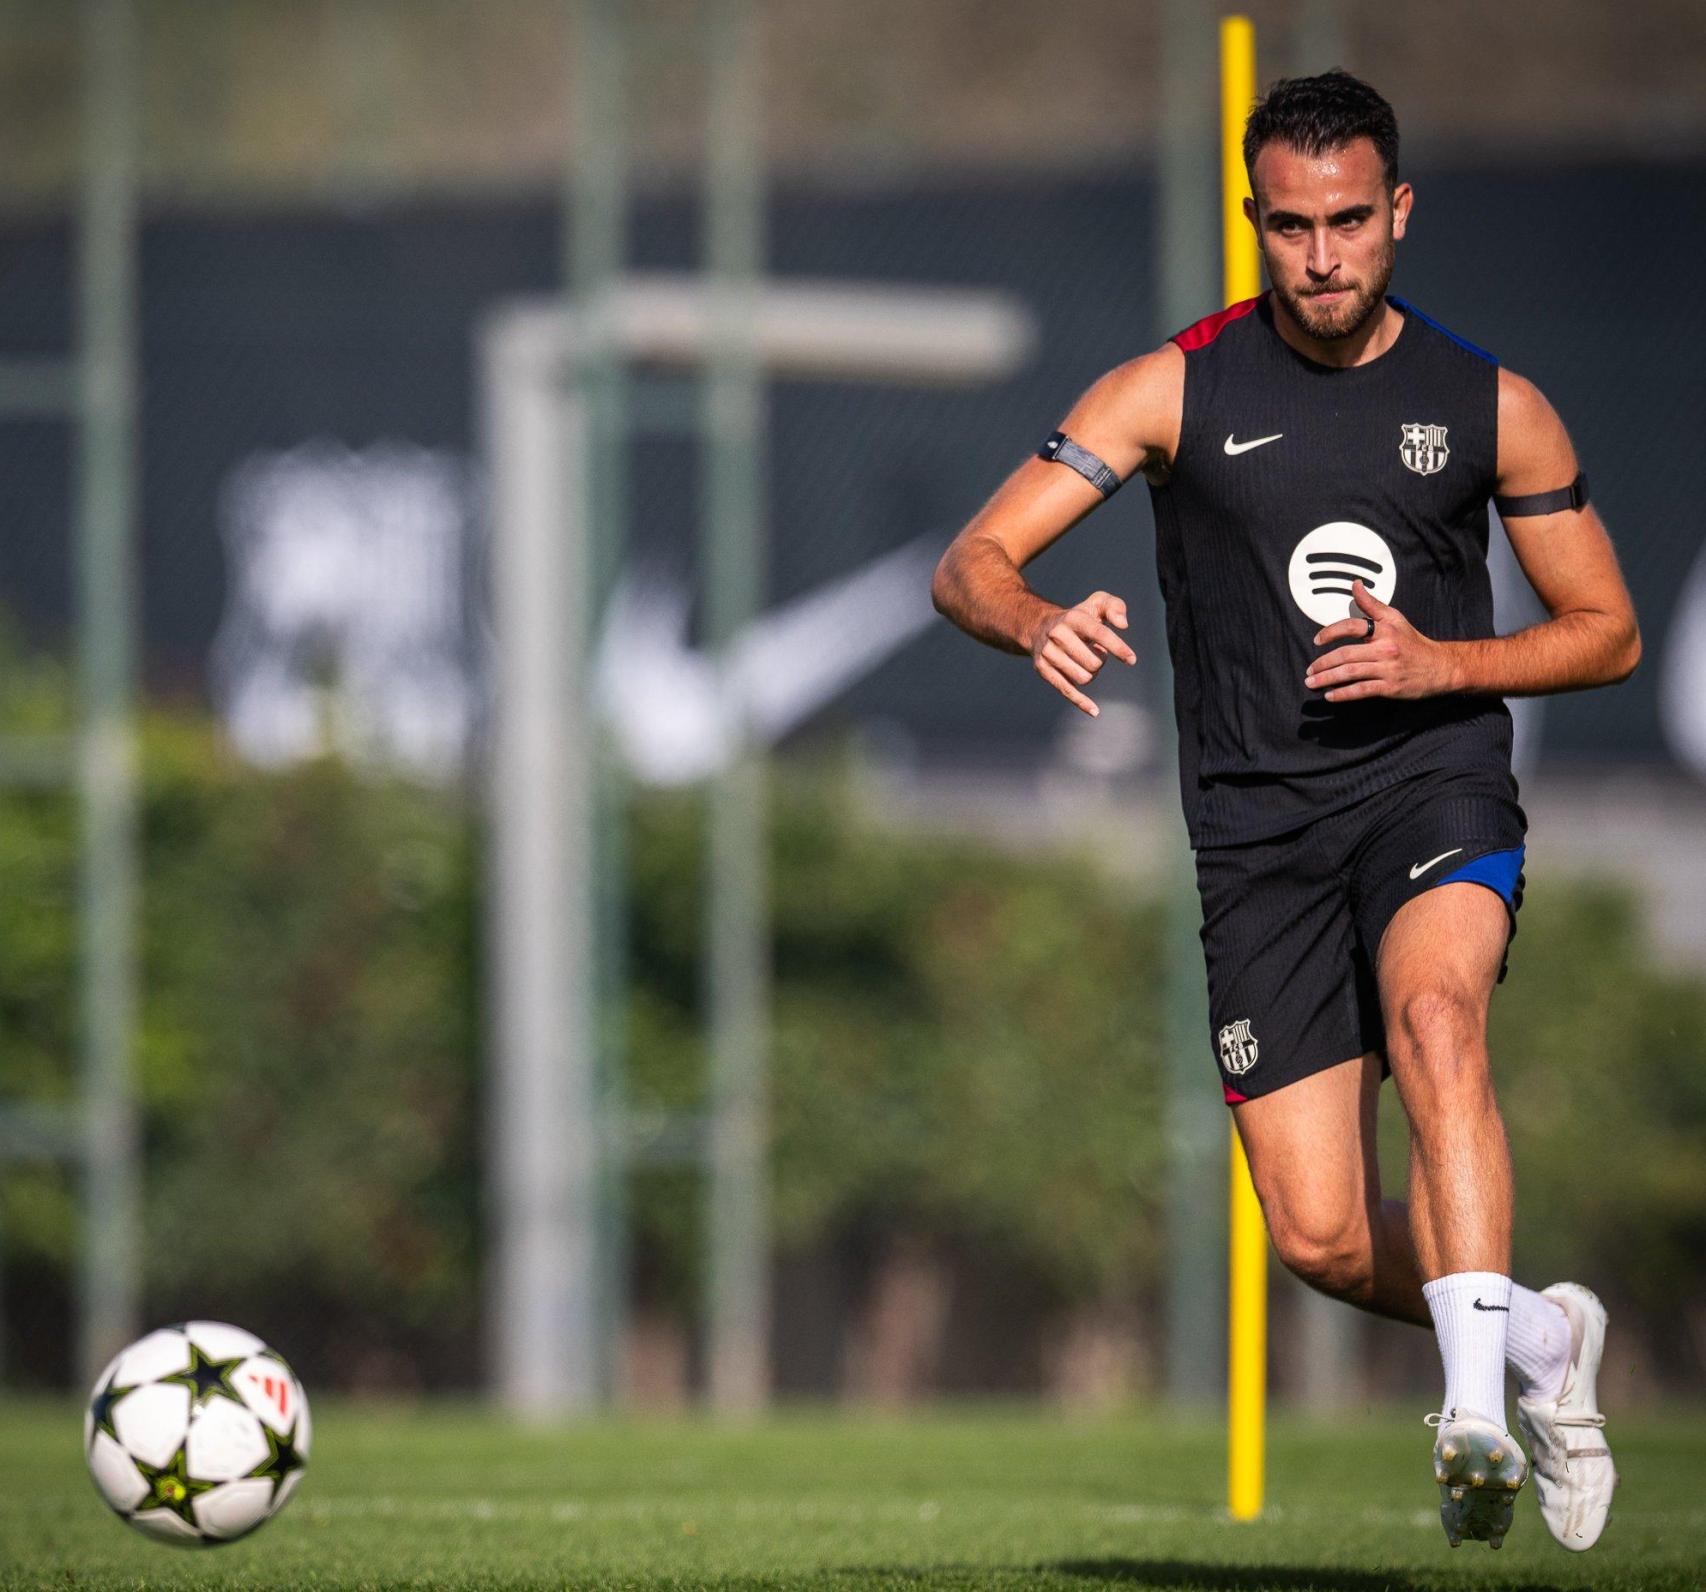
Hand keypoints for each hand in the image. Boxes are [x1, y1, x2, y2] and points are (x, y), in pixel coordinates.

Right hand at [1028, 590, 1136, 715]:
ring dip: (1091, 674)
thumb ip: (1115, 606)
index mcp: (1073, 618)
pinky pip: (1067, 691)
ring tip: (1085, 661)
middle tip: (1095, 652)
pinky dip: (1082, 702)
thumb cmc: (1077, 618)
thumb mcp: (1096, 604)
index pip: (1100, 634)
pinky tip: (1094, 711)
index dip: (1118, 648)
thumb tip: (1123, 624)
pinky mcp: (1043, 669)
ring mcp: (1048, 654)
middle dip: (1100, 661)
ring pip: (1083, 678)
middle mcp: (1058, 635)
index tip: (1131, 660)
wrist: (1039, 626)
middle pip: (1093, 662)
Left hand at [1304, 580, 1456, 701]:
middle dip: (1323, 663)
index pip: (1352, 626)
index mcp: (1385, 630)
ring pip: (1350, 673)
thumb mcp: (1394, 619)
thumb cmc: (1413, 643)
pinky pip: (1361, 690)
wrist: (1439, 667)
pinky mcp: (1390, 687)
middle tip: (1309, 669)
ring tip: (1312, 683)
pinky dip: (1343, 694)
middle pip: (1346, 654)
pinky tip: (1330, 695)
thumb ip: (1371, 604)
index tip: (1317, 640)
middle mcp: (1385, 648)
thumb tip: (1356, 585)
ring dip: (1327, 679)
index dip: (1331, 632)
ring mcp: (1387, 669)